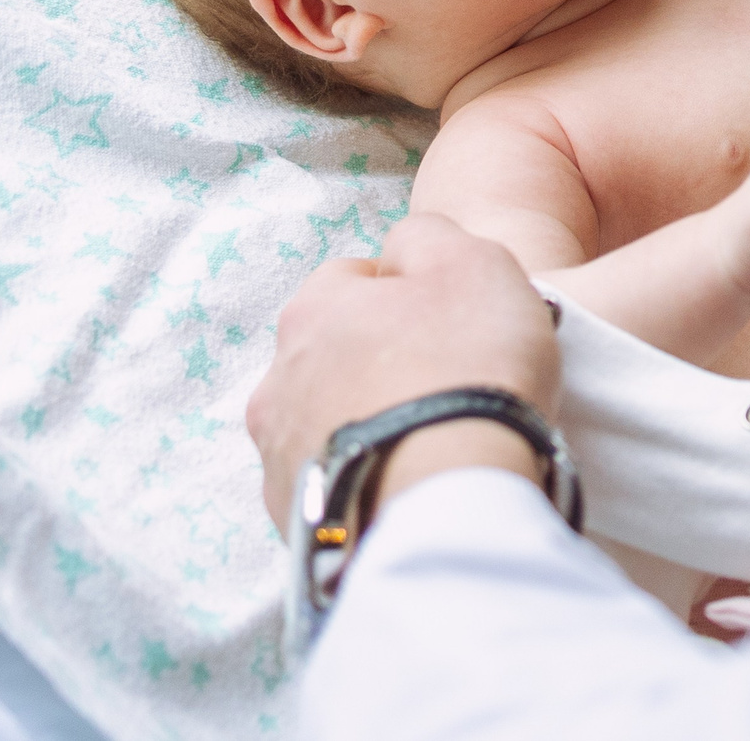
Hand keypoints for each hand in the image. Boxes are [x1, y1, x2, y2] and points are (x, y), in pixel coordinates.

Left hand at [247, 214, 558, 522]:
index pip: (352, 276)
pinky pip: (330, 479)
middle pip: (333, 350)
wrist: (447, 498)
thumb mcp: (472, 261)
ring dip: (363, 418)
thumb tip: (406, 246)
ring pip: (323, 416)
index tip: (452, 318)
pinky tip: (405, 481)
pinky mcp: (292, 515)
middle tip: (445, 378)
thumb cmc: (466, 367)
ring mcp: (278, 453)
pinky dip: (361, 474)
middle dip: (378, 358)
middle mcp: (276, 378)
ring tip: (425, 438)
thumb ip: (428, 235)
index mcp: (312, 310)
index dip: (407, 291)